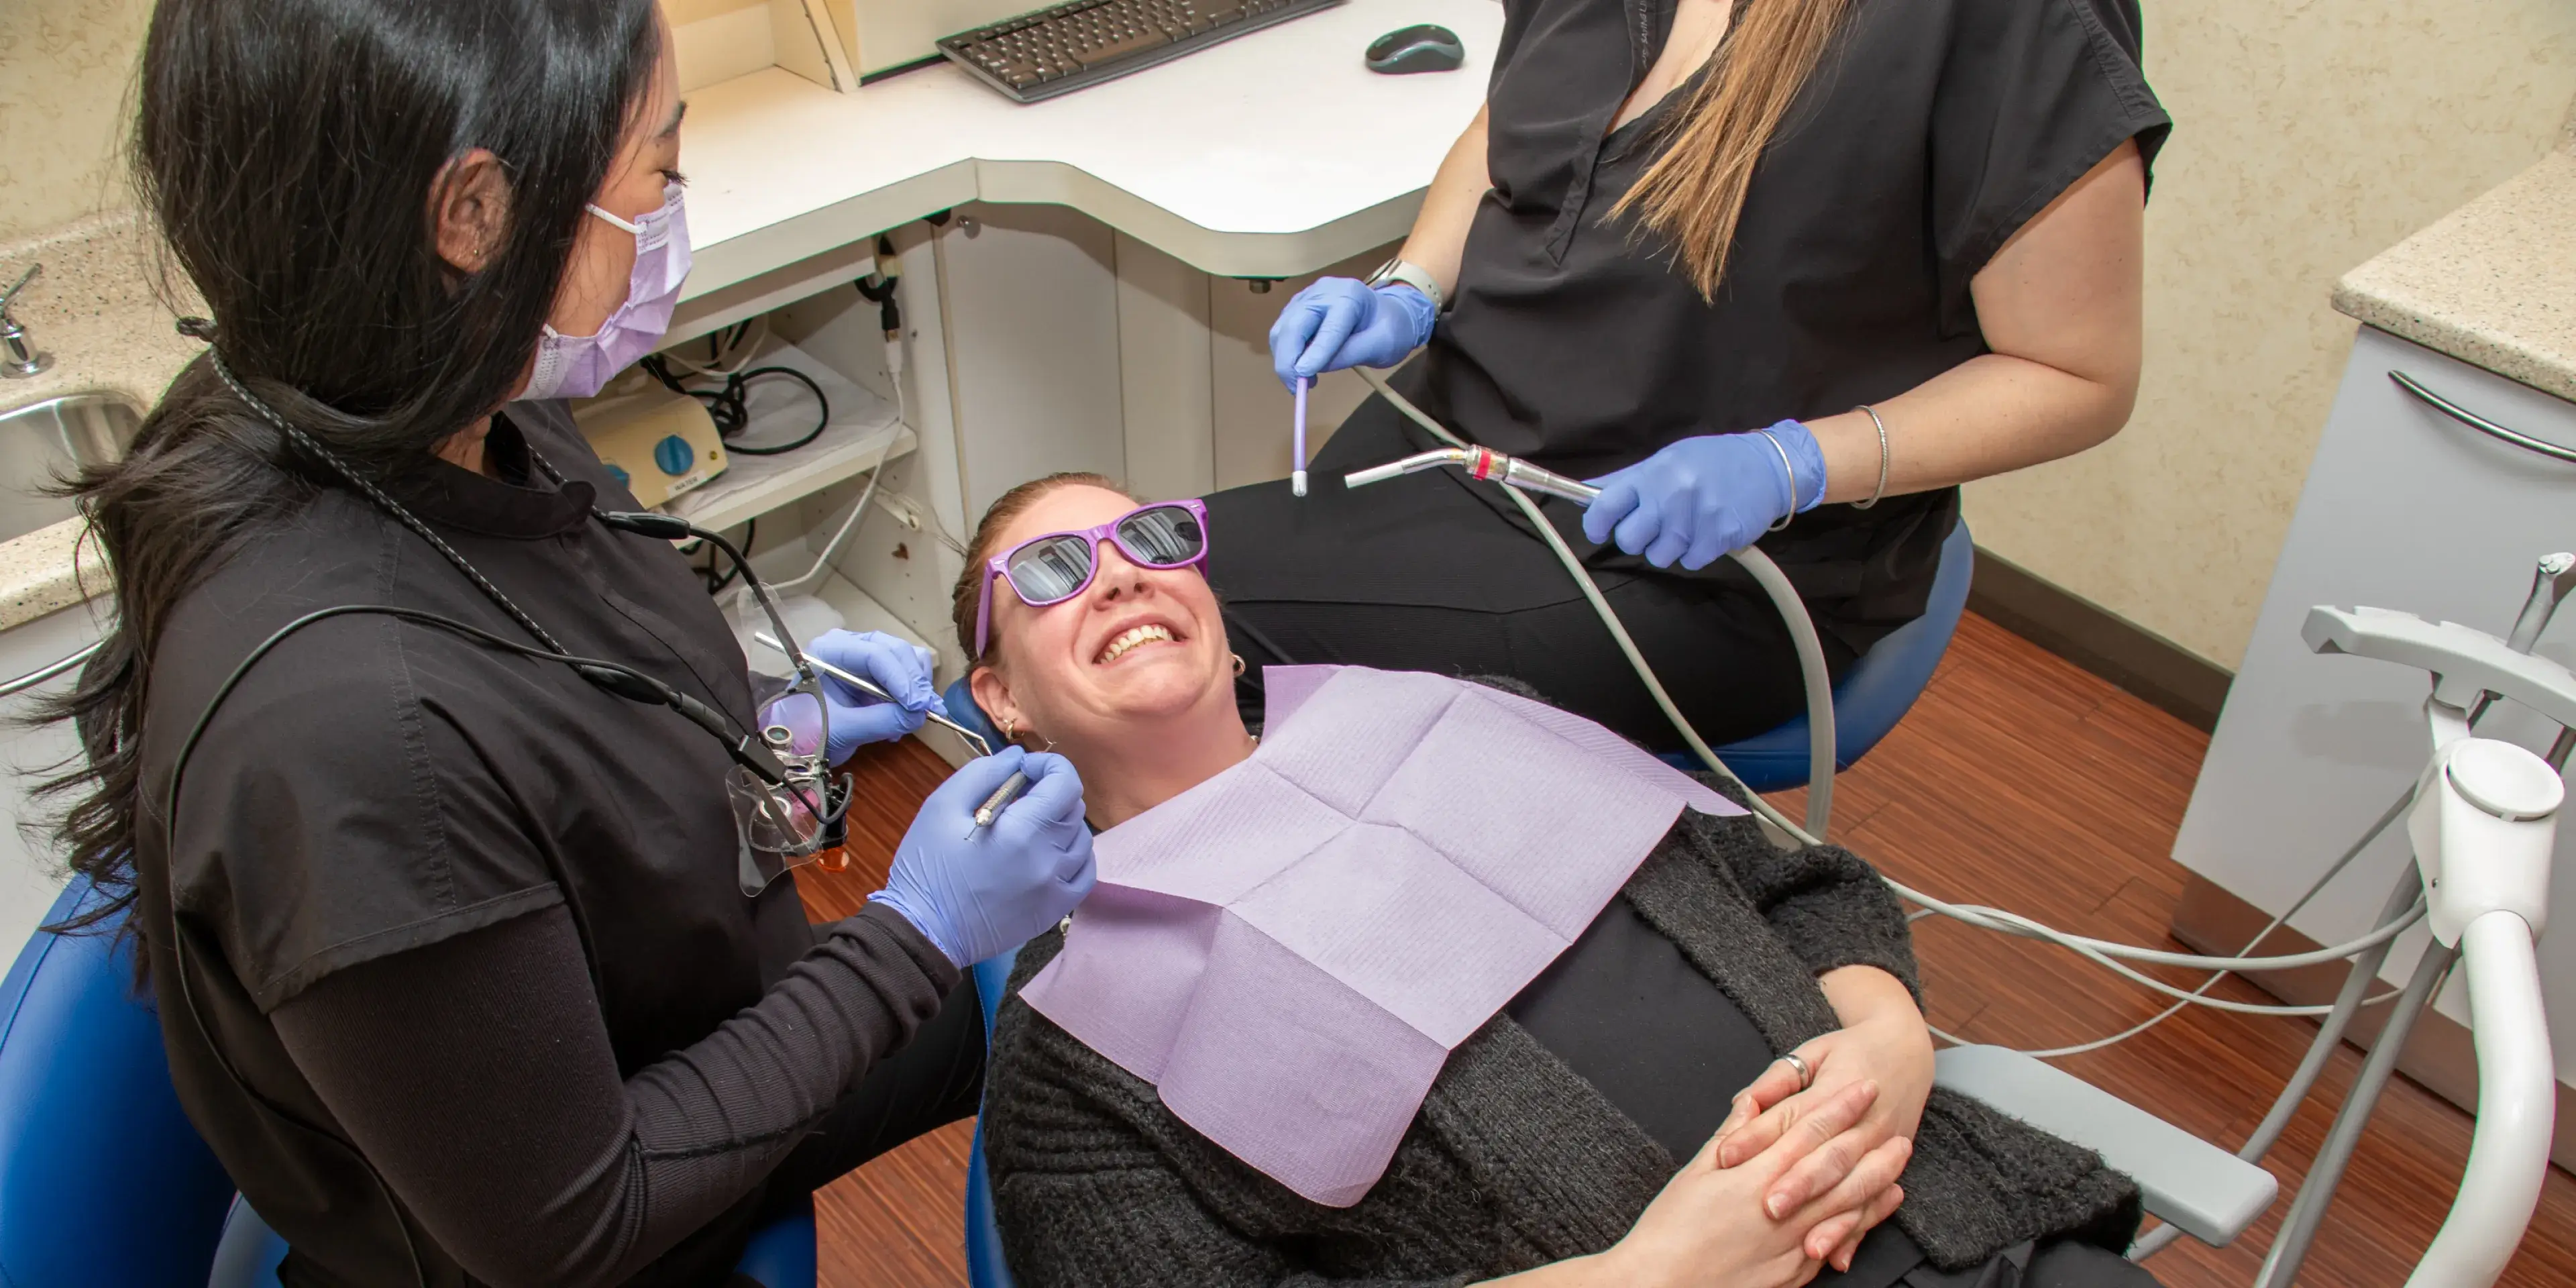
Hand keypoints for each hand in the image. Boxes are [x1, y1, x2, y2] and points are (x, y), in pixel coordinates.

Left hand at [768, 629, 946, 763]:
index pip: (875, 654)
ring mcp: (863, 658)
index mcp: (830, 650)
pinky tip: (903, 720)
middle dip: (914, 681)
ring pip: (905, 659)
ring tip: (911, 717)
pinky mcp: (874, 675)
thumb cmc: (805, 733)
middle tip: (926, 710)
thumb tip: (919, 714)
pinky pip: (904, 676)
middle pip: (895, 650)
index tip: (918, 705)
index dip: (902, 678)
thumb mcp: (842, 729)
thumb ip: (880, 720)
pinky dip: (912, 695)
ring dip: (916, 687)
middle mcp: (849, 646)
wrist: (791, 744)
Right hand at [871, 749, 1097, 968]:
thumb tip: (1018, 757)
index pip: (1065, 782)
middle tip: (1018, 799)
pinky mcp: (1054, 911)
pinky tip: (1052, 852)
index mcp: (1021, 831)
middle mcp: (1047, 860)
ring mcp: (1055, 889)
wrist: (924, 931)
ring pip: (1082, 839)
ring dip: (1062, 823)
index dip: (1049, 765)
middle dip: (1050, 792)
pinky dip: (1076, 856)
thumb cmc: (927, 867)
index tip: (1025, 771)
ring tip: (1029, 827)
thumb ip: (984, 773)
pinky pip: (1085, 874)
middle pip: (1073, 808)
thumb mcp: (942, 806)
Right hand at [1268, 277, 1437, 388]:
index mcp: (1350, 295)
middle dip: (1288, 360)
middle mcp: (1323, 291)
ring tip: (1302, 382)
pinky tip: (1301, 368)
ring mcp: (1307, 297)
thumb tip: (1312, 368)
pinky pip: (1282, 331)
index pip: (1328, 328)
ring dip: (1285, 359)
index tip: (1303, 377)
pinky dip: (1285, 353)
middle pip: (1294, 326)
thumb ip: (1350, 353)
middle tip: (1296, 388)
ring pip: (1282, 330)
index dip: (1314, 354)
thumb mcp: (1382, 345)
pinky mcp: (1297, 307)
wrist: (1388, 314)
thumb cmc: (1390, 329)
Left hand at [1580, 422, 1826, 569]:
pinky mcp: (1719, 537)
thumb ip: (1625, 480)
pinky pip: (1689, 562)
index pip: (1606, 505)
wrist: (1768, 467)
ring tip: (1687, 525)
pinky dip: (1695, 553)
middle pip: (1629, 540)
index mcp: (1653, 473)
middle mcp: (1671, 494)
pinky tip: (1707, 531)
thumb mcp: (1666, 460)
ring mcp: (1696, 518)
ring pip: (1659, 556)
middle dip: (1638, 538)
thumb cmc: (1711, 462)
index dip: (1596, 523)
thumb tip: (1581, 493)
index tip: (1600, 529)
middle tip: (1656, 525)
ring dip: (1669, 547)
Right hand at [1599, 1079, 1909, 1287]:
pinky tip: (1871, 1213)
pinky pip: (1834, 1243)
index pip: (1810, 1131)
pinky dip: (1859, 1225)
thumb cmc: (1670, 1229)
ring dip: (1876, 1185)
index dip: (1841, 1107)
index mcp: (1756, 1175)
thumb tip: (1751, 1104)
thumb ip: (1730, 1137)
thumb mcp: (1694, 1173)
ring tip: (1898, 1170)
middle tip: (1901, 1132)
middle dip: (1873, 1148)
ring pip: (1846, 1207)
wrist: (1661, 1284)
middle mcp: (1782, 1208)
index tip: (1864, 1088)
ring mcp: (1791, 1244)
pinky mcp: (1791, 1274)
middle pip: (1840, 1170)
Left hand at [1712, 1013, 1936, 1271]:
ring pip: (1854, 1188)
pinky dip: (1854, 1233)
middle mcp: (1863, 1123)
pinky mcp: (1890, 1166)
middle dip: (1800, 1185)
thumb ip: (1777, 1079)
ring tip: (1808, 1245)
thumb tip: (1743, 1102)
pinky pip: (1872, 1206)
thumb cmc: (1848, 1052)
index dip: (1760, 1137)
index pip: (1794, 1117)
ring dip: (1831, 1218)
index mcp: (1837, 1089)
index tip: (1726, 1157)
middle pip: (1828, 1158)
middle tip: (1769, 1207)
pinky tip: (1835, 1256)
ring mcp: (1881, 1147)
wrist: (1906, 1051)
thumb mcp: (1812, 1053)